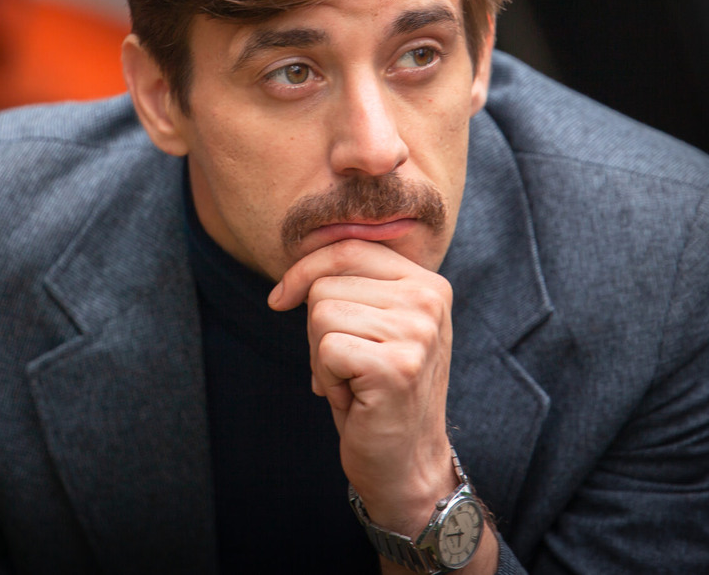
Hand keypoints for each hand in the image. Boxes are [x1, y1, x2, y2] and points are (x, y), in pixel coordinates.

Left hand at [268, 238, 457, 534]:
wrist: (405, 462)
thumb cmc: (376, 391)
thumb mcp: (373, 326)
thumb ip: (351, 286)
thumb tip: (290, 274)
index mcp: (427, 283)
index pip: (348, 247)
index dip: (304, 270)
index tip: (280, 299)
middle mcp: (429, 300)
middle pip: (326, 284)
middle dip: (317, 328)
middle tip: (347, 365)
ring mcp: (418, 332)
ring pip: (321, 314)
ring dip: (321, 357)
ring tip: (354, 382)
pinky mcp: (397, 366)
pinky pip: (325, 350)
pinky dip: (326, 379)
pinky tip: (355, 399)